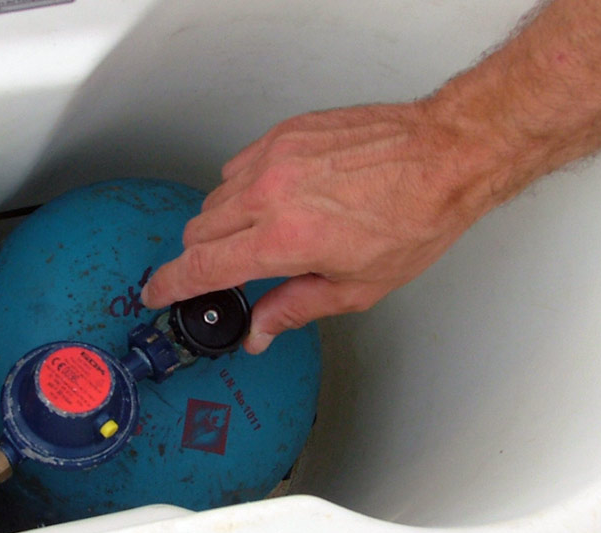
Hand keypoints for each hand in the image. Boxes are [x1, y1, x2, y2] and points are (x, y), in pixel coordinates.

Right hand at [141, 100, 506, 352]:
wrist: (443, 155)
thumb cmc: (413, 218)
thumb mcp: (357, 287)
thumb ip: (295, 309)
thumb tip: (259, 331)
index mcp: (285, 240)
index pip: (202, 266)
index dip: (172, 285)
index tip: (158, 293)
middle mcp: (270, 194)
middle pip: (199, 231)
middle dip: (203, 257)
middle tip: (227, 270)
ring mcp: (275, 157)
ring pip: (216, 197)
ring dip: (224, 222)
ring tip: (265, 233)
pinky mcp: (284, 132)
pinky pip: (239, 165)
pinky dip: (244, 188)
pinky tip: (278, 198)